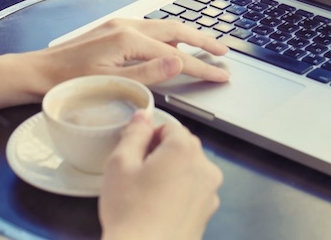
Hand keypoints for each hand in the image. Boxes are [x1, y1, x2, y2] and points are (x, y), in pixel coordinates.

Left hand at [41, 18, 229, 88]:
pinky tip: (172, 45)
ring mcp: (119, 25)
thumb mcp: (112, 83)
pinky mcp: (113, 30)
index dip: (202, 66)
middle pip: (176, 30)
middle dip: (203, 40)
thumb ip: (149, 73)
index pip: (177, 55)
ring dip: (187, 36)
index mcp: (129, 39)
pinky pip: (150, 29)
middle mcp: (127, 26)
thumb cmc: (69, 82)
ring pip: (164, 27)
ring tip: (205, 46)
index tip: (222, 74)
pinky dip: (168, 36)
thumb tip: (180, 60)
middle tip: (223, 52)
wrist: (36, 72)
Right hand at [99, 110, 222, 239]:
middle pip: (182, 148)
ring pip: (188, 171)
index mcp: (185, 149)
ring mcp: (210, 192)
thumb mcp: (120, 163)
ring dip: (171, 175)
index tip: (135, 156)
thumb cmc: (130, 211)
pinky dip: (178, 196)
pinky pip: (192, 193)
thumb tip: (143, 116)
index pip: (169, 127)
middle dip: (161, 155)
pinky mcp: (208, 213)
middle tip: (137, 176)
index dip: (148, 138)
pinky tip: (158, 210)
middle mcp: (205, 167)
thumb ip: (134, 133)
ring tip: (146, 196)